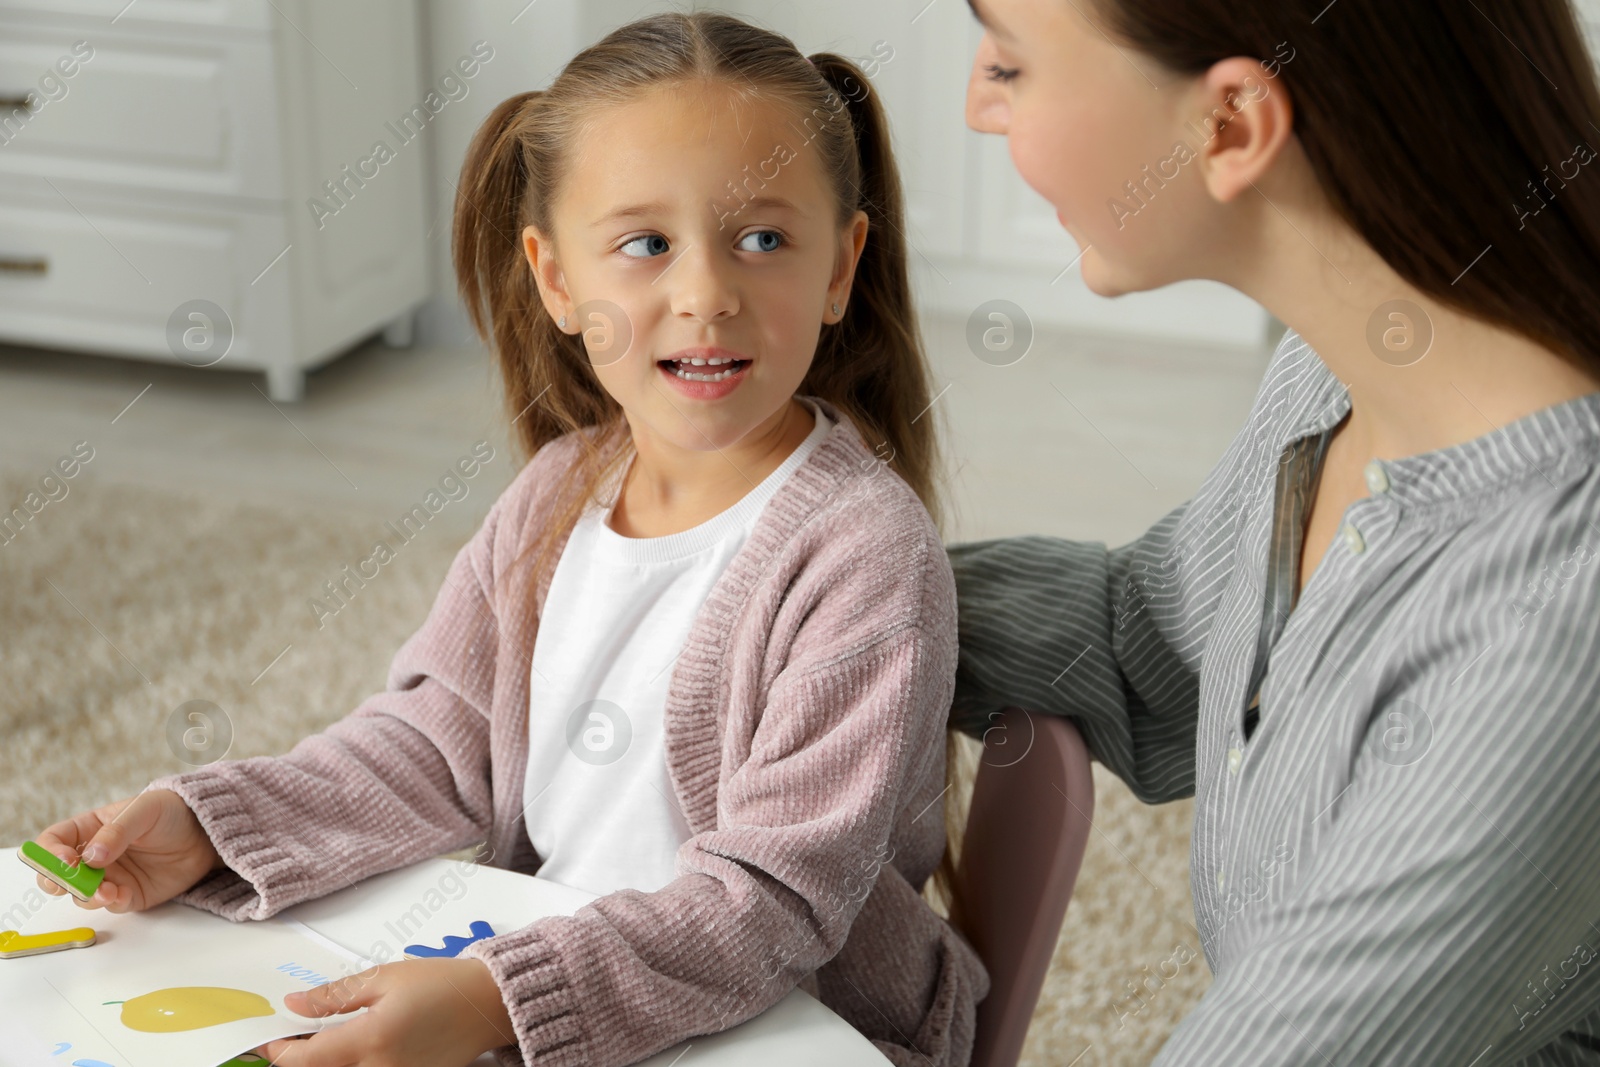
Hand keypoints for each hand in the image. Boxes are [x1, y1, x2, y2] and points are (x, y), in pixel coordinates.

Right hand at [31, 789, 223, 911]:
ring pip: (81, 894)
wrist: (205, 833)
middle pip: (57, 874)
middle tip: (68, 883)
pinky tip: (121, 894)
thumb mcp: (144, 811)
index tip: (63, 861)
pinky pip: (111, 904)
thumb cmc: (170, 812)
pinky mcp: (129, 894)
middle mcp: (93, 856)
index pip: (53, 841)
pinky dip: (111, 902)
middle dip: (56, 882)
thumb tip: (90, 856)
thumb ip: (117, 831)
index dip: (48, 853)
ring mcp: (110, 877)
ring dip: (86, 895)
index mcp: (88, 828)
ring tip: (105, 890)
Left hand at [253, 958, 516, 1065]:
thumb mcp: (385, 978)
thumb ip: (336, 995)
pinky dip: (349, 1066)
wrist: (487, 1005)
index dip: (278, 1051)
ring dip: (324, 1064)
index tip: (266, 1039)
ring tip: (322, 1043)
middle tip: (293, 1038)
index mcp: (371, 1040)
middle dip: (298, 1060)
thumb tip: (294, 1004)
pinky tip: (350, 1051)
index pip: (304, 1060)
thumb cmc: (441, 984)